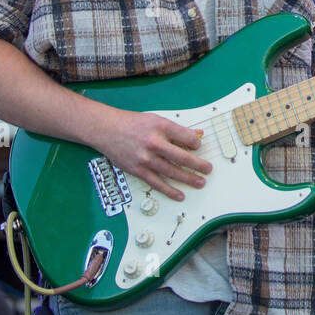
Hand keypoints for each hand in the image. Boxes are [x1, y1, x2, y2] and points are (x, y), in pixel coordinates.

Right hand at [91, 108, 213, 202]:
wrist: (106, 130)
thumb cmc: (132, 123)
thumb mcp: (156, 120)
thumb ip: (176, 129)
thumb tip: (197, 134)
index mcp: (161, 127)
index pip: (187, 137)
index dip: (196, 143)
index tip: (198, 147)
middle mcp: (154, 143)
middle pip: (182, 157)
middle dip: (198, 165)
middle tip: (208, 169)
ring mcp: (145, 158)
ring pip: (172, 172)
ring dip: (188, 179)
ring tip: (200, 182)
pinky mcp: (138, 170)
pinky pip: (157, 183)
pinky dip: (169, 190)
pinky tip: (179, 195)